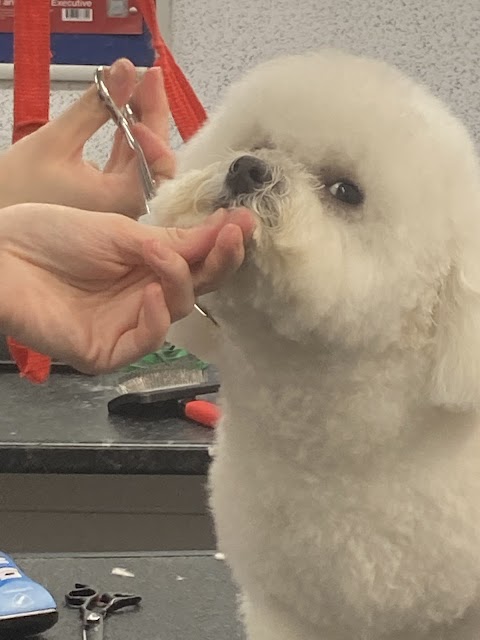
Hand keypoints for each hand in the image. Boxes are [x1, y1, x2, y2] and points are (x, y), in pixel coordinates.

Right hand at [0, 59, 173, 216]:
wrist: (0, 221)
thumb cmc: (18, 188)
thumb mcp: (56, 141)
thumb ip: (95, 107)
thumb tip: (124, 69)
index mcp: (121, 202)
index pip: (158, 161)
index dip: (157, 122)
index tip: (146, 84)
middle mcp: (129, 207)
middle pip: (156, 155)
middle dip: (153, 113)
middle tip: (146, 74)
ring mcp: (121, 202)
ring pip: (144, 156)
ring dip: (141, 120)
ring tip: (134, 83)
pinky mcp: (110, 193)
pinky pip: (128, 162)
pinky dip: (127, 135)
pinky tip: (124, 108)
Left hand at [0, 204, 254, 373]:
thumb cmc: (51, 235)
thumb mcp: (118, 231)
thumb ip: (171, 241)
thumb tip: (225, 227)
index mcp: (146, 264)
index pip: (195, 261)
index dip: (221, 244)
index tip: (244, 221)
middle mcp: (142, 295)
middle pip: (195, 288)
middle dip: (219, 262)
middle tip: (233, 236)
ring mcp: (125, 324)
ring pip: (176, 312)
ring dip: (179, 281)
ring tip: (162, 256)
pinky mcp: (105, 351)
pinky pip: (145, 342)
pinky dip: (154, 318)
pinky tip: (151, 293)